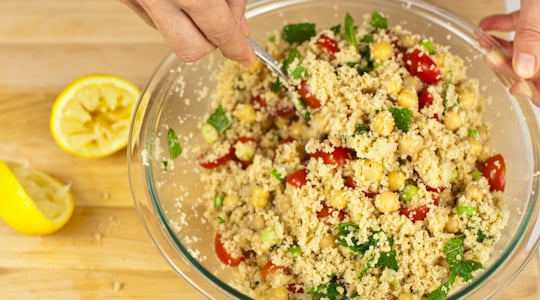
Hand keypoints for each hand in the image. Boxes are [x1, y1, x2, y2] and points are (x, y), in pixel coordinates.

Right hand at [119, 0, 256, 65]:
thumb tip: (238, 27)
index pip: (220, 34)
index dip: (238, 48)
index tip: (247, 56)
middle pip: (190, 50)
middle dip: (210, 42)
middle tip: (220, 22)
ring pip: (167, 35)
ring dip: (188, 26)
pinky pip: (148, 17)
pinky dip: (166, 13)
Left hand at [479, 2, 539, 104]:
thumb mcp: (539, 6)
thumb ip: (532, 35)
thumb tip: (523, 69)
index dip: (536, 90)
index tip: (516, 89)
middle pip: (536, 65)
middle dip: (511, 66)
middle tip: (490, 62)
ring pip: (527, 46)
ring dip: (502, 48)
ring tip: (483, 45)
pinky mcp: (537, 10)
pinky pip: (522, 26)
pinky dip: (502, 28)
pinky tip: (486, 26)